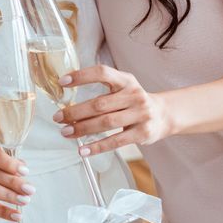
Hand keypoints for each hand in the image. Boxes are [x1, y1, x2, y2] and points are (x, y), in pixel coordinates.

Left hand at [54, 65, 173, 155]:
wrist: (164, 114)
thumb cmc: (135, 101)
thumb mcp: (123, 87)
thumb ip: (103, 91)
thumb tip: (69, 101)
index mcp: (126, 80)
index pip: (102, 72)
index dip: (81, 76)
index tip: (62, 81)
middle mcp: (134, 95)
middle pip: (99, 104)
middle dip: (75, 112)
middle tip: (58, 117)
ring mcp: (140, 114)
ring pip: (105, 123)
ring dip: (82, 129)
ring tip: (66, 132)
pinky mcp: (142, 133)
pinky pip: (115, 141)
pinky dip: (97, 147)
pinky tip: (83, 150)